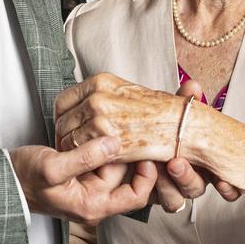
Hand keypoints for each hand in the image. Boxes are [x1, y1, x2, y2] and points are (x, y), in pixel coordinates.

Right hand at [10, 137, 156, 225]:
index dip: (146, 176)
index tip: (147, 153)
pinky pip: (99, 157)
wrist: (3, 180)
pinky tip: (97, 128)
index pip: (135, 196)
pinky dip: (100, 143)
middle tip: (130, 126)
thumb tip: (115, 143)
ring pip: (112, 161)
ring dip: (112, 143)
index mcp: (92, 205)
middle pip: (125, 173)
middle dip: (127, 151)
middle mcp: (94, 197)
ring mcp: (88, 184)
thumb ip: (84, 157)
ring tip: (113, 122)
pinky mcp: (81, 171)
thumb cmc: (23, 179)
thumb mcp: (53, 168)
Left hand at [55, 73, 183, 161]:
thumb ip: (103, 97)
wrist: (182, 125)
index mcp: (100, 81)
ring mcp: (100, 117)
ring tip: (83, 156)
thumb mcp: (127, 93)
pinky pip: (79, 152)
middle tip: (73, 148)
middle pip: (62, 121)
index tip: (68, 129)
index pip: (63, 101)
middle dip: (65, 137)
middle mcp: (97, 96)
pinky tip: (94, 162)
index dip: (63, 119)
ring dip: (72, 151)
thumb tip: (83, 105)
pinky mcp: (106, 139)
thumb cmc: (159, 112)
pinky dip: (83, 160)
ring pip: (67, 138)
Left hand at [149, 80, 239, 210]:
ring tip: (158, 165)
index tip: (223, 182)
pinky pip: (159, 202)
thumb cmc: (161, 128)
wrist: (128, 139)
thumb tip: (193, 86)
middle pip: (196, 189)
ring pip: (176, 199)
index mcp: (201, 164)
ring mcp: (169, 189)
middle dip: (187, 177)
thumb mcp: (173, 114)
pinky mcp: (150, 196)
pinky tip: (150, 177)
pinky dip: (158, 192)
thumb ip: (184, 104)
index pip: (222, 182)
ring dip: (169, 184)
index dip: (227, 188)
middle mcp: (188, 180)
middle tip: (175, 162)